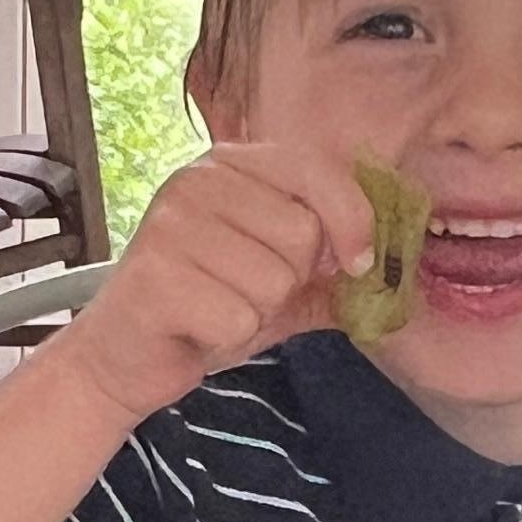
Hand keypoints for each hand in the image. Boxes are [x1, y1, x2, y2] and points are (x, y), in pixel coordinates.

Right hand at [57, 143, 377, 426]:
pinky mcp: (155, 275)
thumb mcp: (278, 279)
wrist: (125, 357)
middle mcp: (196, 180)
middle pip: (301, 234)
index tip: (359, 262)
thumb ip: (331, 265)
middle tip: (245, 291)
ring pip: (274, 280)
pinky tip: (197, 328)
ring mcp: (171, 224)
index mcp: (230, 164)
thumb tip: (397, 269)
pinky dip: (229, 338)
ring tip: (217, 308)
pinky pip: (241, 317)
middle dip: (289, 282)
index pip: (317, 170)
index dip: (352, 220)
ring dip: (257, 313)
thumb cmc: (205, 308)